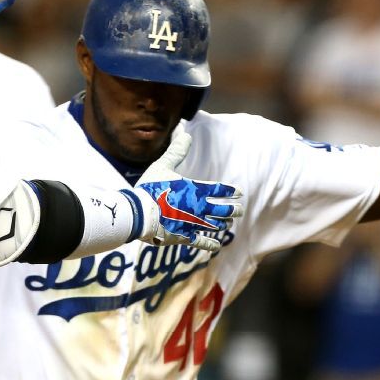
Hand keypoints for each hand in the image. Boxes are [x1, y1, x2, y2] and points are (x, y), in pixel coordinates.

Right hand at [129, 128, 242, 251]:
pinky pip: (201, 242)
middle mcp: (198, 207)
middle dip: (233, 209)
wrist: (140, 213)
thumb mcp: (162, 166)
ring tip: (228, 224)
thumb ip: (176, 152)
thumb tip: (186, 134)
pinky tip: (217, 245)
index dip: (230, 191)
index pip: (219, 189)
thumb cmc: (150, 188)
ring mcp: (193, 223)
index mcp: (195, 189)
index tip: (239, 192)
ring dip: (223, 224)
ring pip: (215, 225)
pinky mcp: (184, 237)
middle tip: (239, 210)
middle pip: (222, 209)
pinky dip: (210, 244)